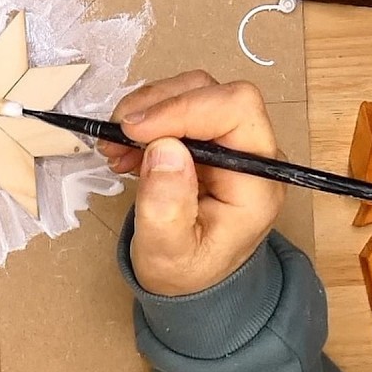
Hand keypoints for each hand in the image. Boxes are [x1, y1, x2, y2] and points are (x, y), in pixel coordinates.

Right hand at [96, 71, 284, 296]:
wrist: (192, 280)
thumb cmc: (186, 272)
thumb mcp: (168, 254)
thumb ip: (166, 208)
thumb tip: (164, 148)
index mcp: (257, 181)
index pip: (236, 110)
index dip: (183, 108)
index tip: (134, 130)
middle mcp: (252, 153)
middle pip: (213, 92)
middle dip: (158, 105)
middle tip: (115, 136)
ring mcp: (231, 142)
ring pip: (192, 91)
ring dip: (146, 109)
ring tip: (114, 146)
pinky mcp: (209, 138)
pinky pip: (177, 106)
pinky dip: (145, 118)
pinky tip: (124, 149)